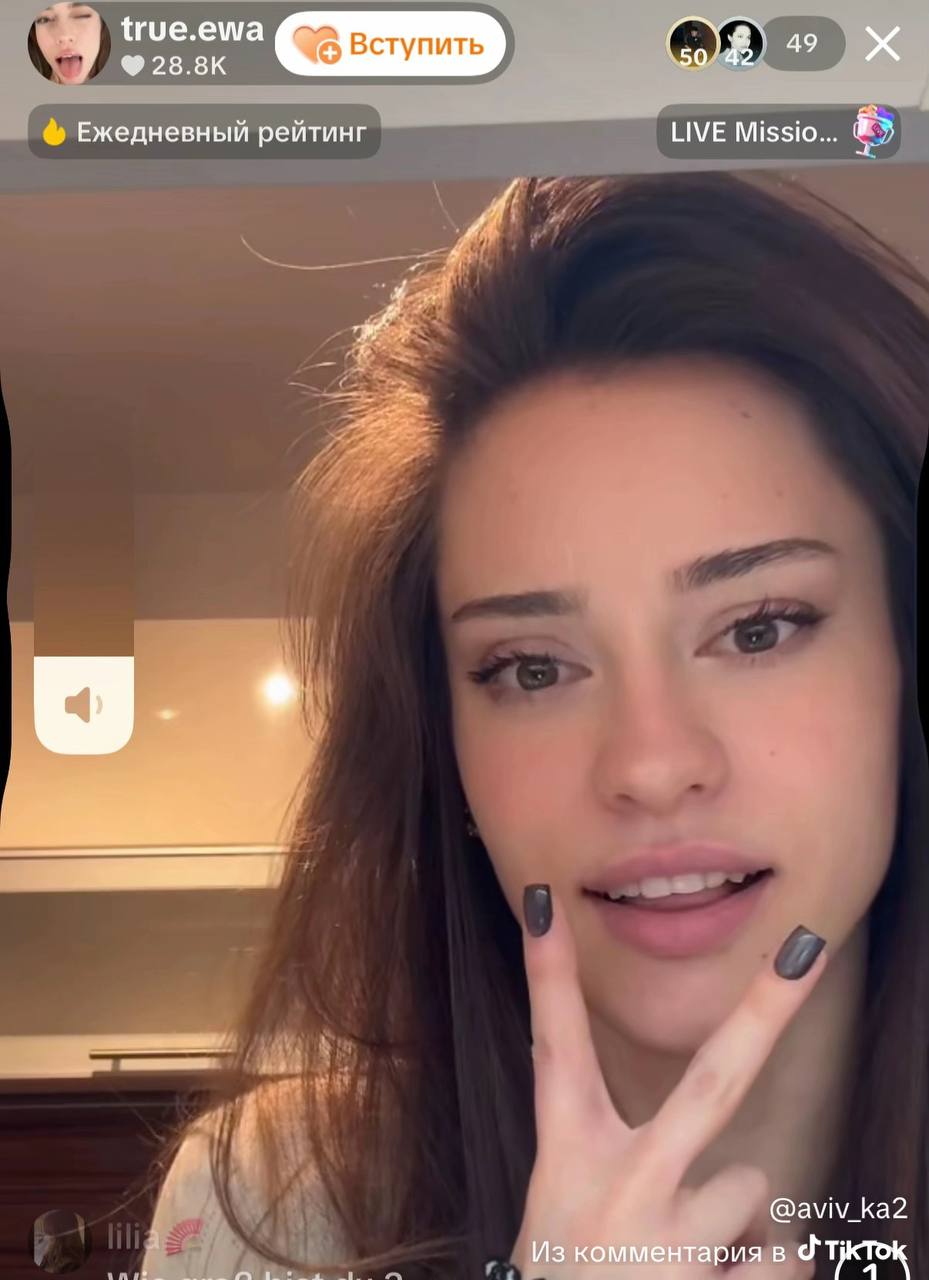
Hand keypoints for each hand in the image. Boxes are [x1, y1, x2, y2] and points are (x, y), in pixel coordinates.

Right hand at [510, 886, 825, 1277]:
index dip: (548, 971)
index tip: (545, 900)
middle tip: (810, 948)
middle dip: (767, 1009)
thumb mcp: (562, 1217)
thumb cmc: (567, 1276)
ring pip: (756, 1197)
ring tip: (683, 1268)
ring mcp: (669, 1243)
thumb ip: (632, 1176)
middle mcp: (620, 1188)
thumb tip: (764, 1198)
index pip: (552, 1044)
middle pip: (712, 1081)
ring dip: (736, 1232)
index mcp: (568, 1158)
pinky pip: (779, 1265)